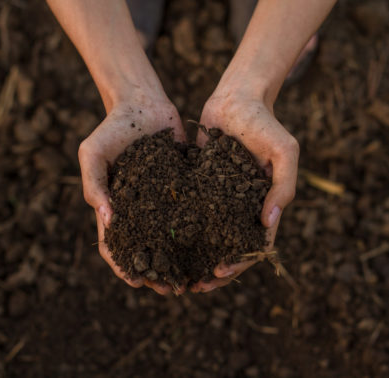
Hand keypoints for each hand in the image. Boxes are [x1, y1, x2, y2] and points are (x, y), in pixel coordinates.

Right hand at [78, 92, 185, 294]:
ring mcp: (162, 198)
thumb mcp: (93, 154)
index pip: (115, 243)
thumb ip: (94, 185)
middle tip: (170, 288)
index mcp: (115, 204)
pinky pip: (190, 210)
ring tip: (193, 276)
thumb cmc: (112, 127)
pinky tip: (212, 242)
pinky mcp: (183, 185)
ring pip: (171, 235)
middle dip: (156, 270)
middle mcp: (140, 206)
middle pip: (146, 246)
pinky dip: (198, 229)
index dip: (123, 265)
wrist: (143, 103)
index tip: (137, 281)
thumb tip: (108, 220)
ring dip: (179, 258)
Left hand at [191, 92, 298, 292]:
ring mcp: (220, 197)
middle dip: (215, 268)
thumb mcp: (285, 151)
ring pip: (209, 234)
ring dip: (197, 255)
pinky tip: (166, 241)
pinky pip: (192, 210)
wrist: (235, 99)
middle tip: (196, 286)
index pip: (254, 243)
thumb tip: (269, 223)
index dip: (240, 263)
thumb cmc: (264, 123)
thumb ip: (283, 185)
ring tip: (180, 273)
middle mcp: (241, 205)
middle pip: (229, 245)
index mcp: (263, 204)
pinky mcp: (200, 185)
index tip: (220, 275)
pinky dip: (183, 228)